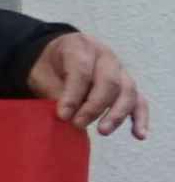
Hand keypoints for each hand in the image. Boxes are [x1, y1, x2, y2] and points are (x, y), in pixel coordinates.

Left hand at [34, 30, 149, 138]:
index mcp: (80, 46)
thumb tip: (67, 116)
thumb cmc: (48, 67)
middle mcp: (105, 56)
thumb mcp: (40, 74)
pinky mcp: (127, 85)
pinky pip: (139, 101)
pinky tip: (139, 135)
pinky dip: (140, 118)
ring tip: (103, 131)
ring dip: (117, 114)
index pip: (82, 71)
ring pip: (128, 91)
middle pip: (109, 81)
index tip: (62, 115)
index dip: (73, 95)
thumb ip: (54, 91)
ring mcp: (120, 70)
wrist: (55, 56)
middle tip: (78, 124)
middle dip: (94, 106)